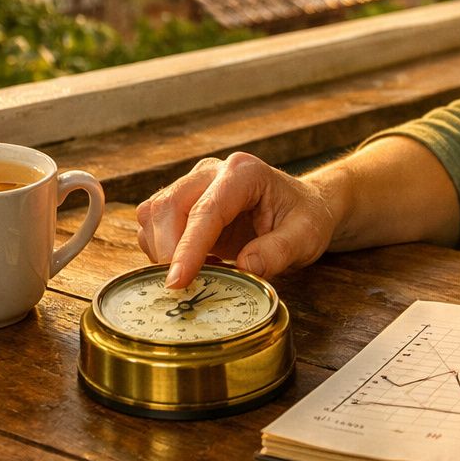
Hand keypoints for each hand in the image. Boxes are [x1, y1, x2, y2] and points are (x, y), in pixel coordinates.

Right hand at [136, 151, 337, 287]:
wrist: (302, 208)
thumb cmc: (305, 218)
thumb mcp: (305, 237)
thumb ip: (278, 251)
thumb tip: (245, 267)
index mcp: (244, 173)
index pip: (207, 210)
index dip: (188, 247)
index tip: (178, 282)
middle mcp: (212, 172)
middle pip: (169, 206)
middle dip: (168, 251)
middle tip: (182, 288)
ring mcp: (194, 184)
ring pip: (154, 213)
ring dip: (161, 250)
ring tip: (195, 273)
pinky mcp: (183, 201)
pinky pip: (154, 224)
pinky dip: (161, 249)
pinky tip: (192, 264)